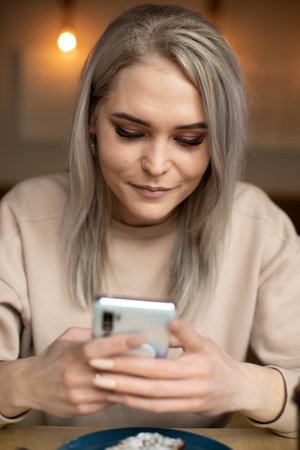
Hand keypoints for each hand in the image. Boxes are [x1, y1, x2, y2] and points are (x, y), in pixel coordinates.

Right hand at [1, 327, 144, 417]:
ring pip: (113, 388)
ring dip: (131, 379)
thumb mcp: (68, 338)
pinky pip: (108, 400)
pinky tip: (129, 383)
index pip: (98, 348)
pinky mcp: (81, 409)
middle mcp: (74, 376)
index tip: (140, 338)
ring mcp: (78, 395)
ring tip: (147, 369)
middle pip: (110, 370)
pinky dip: (120, 391)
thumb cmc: (53, 357)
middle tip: (154, 354)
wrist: (30, 385)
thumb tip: (116, 328)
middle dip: (134, 362)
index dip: (121, 343)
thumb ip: (91, 333)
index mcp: (71, 355)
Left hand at [89, 319, 285, 421]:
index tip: (117, 348)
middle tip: (98, 366)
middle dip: (123, 372)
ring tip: (102, 383)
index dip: (142, 353)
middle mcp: (196, 379)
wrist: (239, 388)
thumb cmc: (217, 359)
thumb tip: (156, 324)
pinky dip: (137, 403)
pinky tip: (120, 396)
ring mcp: (192, 397)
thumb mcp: (204, 340)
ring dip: (125, 391)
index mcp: (200, 357)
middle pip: (154, 379)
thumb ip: (181, 333)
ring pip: (153, 396)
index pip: (169, 353)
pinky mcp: (188, 409)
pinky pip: (158, 408)